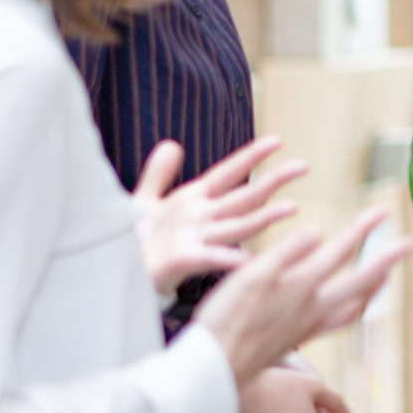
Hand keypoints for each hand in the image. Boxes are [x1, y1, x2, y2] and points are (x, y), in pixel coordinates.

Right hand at [134, 137, 306, 293]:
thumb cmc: (130, 241)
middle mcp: (195, 215)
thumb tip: (172, 145)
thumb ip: (159, 175)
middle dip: (273, 180)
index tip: (278, 141)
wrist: (107, 271)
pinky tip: (249, 259)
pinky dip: (228, 259)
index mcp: (190, 200)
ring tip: (293, 208)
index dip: (251, 156)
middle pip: (242, 196)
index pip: (227, 173)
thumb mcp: (143, 203)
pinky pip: (209, 259)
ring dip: (264, 217)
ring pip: (235, 224)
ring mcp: (189, 237)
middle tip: (304, 166)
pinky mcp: (179, 260)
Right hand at [193, 206, 412, 384]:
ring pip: (354, 308)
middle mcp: (312, 309)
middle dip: (386, 261)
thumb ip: (285, 254)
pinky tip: (347, 306)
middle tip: (409, 245)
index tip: (383, 211)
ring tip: (384, 276)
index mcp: (301, 288)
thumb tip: (317, 233)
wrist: (214, 370)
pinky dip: (352, 310)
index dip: (362, 230)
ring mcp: (307, 327)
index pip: (340, 252)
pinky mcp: (297, 339)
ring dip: (373, 288)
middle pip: (361, 282)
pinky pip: (338, 323)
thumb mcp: (250, 278)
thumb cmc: (226, 321)